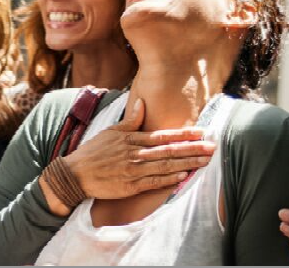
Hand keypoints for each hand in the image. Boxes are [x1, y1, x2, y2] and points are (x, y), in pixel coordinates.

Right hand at [40, 97, 215, 215]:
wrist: (75, 174)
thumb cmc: (93, 152)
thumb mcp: (110, 131)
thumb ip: (130, 120)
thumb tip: (142, 102)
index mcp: (132, 139)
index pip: (163, 136)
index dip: (184, 135)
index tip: (202, 132)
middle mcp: (135, 154)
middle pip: (169, 151)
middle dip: (193, 149)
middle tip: (212, 146)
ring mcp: (133, 171)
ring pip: (165, 166)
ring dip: (187, 163)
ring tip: (205, 161)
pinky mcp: (130, 186)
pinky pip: (153, 182)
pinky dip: (169, 179)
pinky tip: (183, 176)